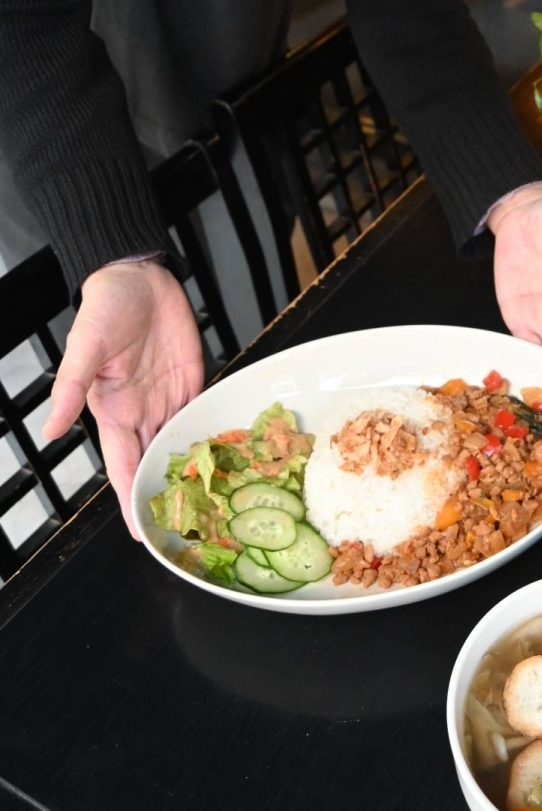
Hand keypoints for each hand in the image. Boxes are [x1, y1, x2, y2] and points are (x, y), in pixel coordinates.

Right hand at [43, 261, 204, 537]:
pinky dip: (211, 438)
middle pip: (154, 465)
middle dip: (167, 496)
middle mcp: (141, 412)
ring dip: (191, 473)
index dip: (130, 501)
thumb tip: (47, 430)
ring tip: (212, 505)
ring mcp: (168, 399)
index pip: (123, 467)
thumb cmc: (105, 308)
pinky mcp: (191, 381)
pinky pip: (201, 416)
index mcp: (113, 412)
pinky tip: (225, 458)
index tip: (141, 534)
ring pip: (179, 445)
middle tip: (188, 531)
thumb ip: (69, 388)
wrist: (138, 276)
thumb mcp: (85, 347)